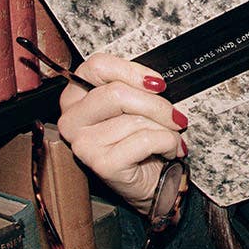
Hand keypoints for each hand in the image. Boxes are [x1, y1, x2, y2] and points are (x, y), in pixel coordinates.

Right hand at [52, 52, 188, 218]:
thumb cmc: (141, 140)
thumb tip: (155, 82)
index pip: (97, 66)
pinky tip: (170, 150)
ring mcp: (84, 144)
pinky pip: (145, 140)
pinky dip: (168, 142)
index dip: (132, 71)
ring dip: (166, 128)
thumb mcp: (135, 105)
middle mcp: (72, 120)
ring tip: (171, 137)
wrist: (152, 181)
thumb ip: (136, 87)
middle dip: (156, 104)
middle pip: (117, 93)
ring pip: (135, 119)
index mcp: (75, 97)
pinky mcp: (102, 164)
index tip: (158, 84)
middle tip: (175, 116)